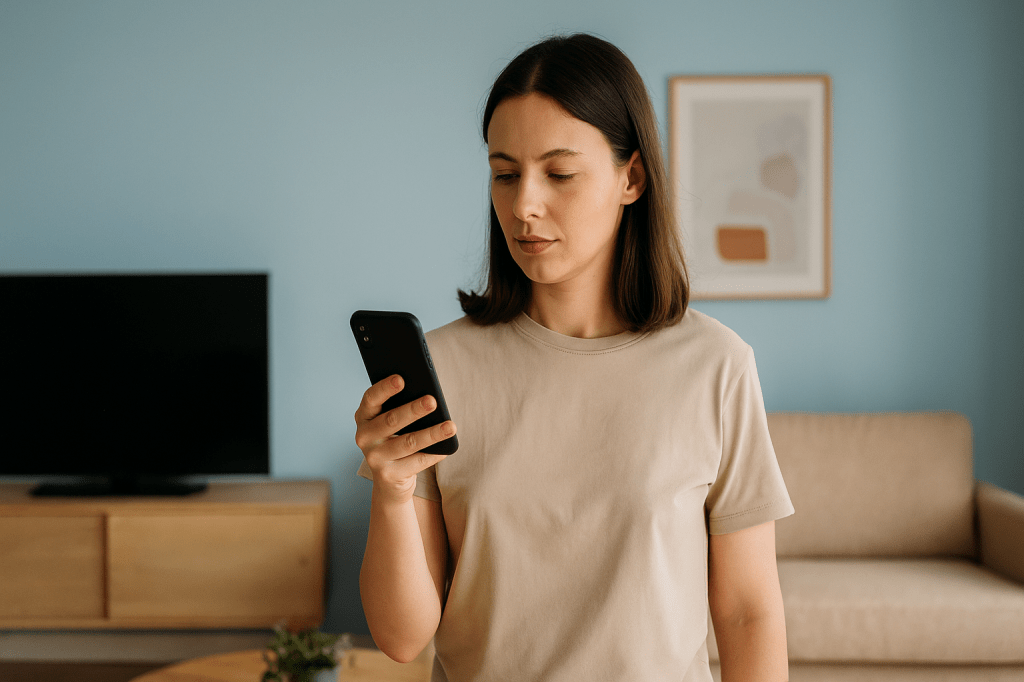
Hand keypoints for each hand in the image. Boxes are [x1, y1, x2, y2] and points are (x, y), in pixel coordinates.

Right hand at [354, 374, 455, 503]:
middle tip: (432, 401)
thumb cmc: (395, 439)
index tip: (401, 379)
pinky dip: (434, 454)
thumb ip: (401, 407)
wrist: (390, 479)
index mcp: (364, 417)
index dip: (385, 388)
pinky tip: (447, 448)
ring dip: (431, 434)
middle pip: (391, 420)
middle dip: (413, 410)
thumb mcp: (392, 423)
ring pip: (408, 442)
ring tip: (450, 426)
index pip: (371, 398)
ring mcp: (375, 458)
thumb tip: (428, 397)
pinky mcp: (388, 475)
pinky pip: (417, 462)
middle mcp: (364, 437)